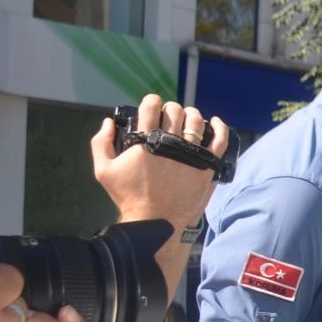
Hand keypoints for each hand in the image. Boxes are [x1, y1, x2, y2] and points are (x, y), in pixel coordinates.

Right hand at [92, 95, 229, 228]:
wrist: (156, 220)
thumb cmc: (129, 196)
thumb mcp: (104, 170)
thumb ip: (101, 143)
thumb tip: (108, 121)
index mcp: (145, 140)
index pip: (151, 107)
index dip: (152, 101)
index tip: (152, 105)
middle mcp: (170, 142)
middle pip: (174, 112)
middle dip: (170, 109)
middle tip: (168, 117)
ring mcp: (191, 152)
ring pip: (196, 121)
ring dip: (191, 115)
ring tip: (188, 119)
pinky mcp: (208, 164)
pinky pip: (220, 139)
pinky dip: (219, 127)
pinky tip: (215, 122)